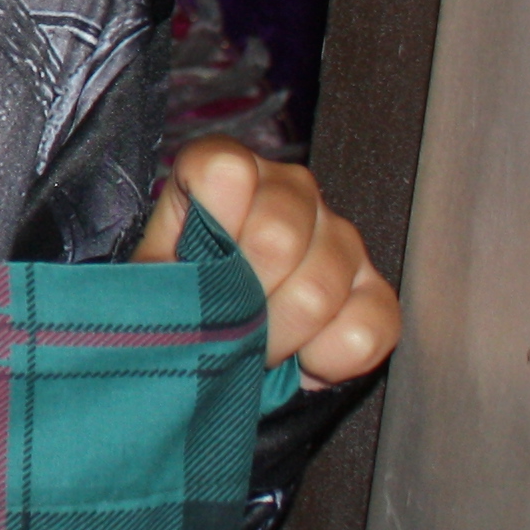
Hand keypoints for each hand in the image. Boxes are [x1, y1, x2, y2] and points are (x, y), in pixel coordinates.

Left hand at [134, 137, 401, 383]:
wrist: (224, 331)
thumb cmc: (184, 289)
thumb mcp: (152, 273)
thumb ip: (155, 271)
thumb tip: (162, 292)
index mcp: (228, 169)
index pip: (224, 171)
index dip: (212, 226)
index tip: (198, 268)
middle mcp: (291, 190)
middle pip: (276, 240)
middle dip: (244, 303)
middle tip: (227, 330)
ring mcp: (342, 237)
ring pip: (317, 293)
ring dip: (279, 338)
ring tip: (257, 348)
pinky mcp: (376, 289)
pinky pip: (365, 330)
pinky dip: (327, 360)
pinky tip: (303, 357)